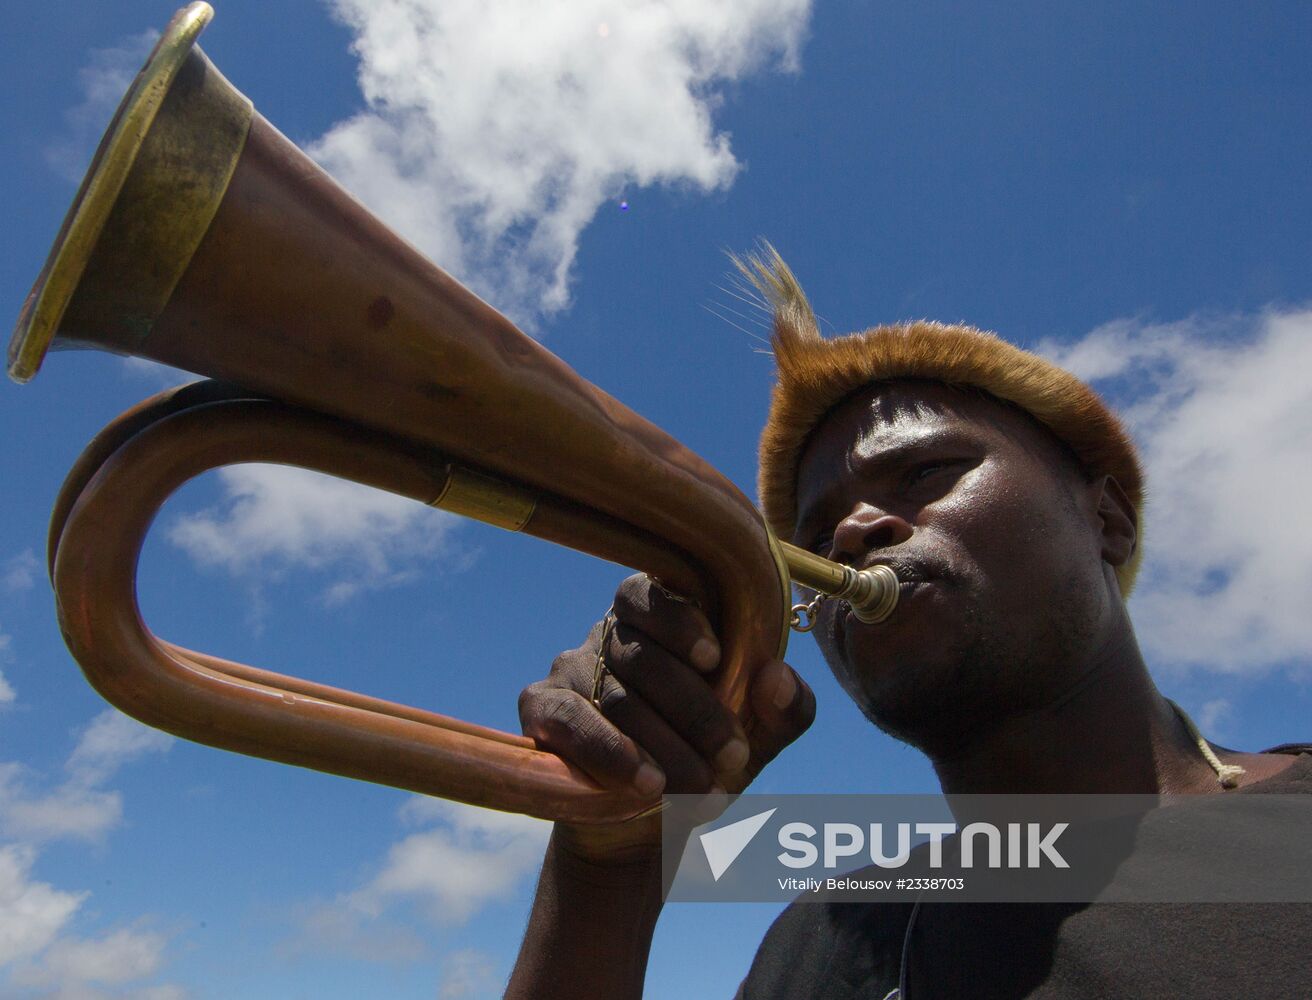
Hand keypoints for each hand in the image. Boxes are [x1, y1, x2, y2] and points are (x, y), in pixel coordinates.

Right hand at [519, 574, 814, 856]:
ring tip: (700, 787)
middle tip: (732, 757)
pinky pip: (570, 720)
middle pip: (641, 654)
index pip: (652, 591)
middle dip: (694, 710)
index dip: (679, 619)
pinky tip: (646, 783)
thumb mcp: (760, 738)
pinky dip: (610, 753)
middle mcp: (611, 635)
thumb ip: (786, 708)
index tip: (714, 658)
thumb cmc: (708, 759)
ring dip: (664, 746)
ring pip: (615, 696)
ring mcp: (571, 668)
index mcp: (662, 621)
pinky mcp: (541, 709)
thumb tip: (777, 677)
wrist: (652, 828)